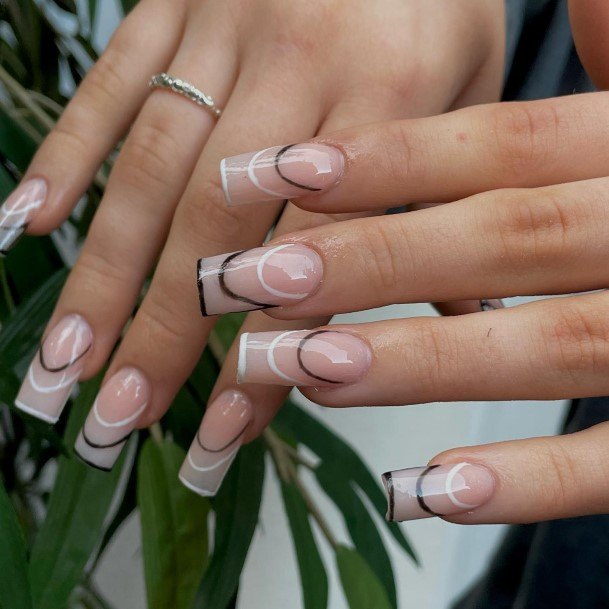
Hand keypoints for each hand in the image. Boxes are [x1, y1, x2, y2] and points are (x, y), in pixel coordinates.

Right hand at [3, 0, 503, 472]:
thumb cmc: (436, 3)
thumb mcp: (470, 98)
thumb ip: (445, 210)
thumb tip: (456, 320)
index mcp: (387, 97)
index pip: (316, 259)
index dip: (266, 354)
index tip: (218, 432)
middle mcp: (297, 67)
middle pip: (214, 227)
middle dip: (158, 334)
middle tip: (113, 418)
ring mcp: (223, 28)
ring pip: (150, 169)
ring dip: (100, 274)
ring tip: (64, 360)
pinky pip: (112, 83)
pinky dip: (65, 158)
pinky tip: (26, 228)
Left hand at [193, 85, 608, 521]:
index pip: (508, 145)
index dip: (391, 158)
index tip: (276, 174)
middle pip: (504, 238)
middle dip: (369, 260)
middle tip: (248, 282)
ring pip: (545, 347)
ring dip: (416, 361)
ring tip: (301, 367)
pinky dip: (521, 480)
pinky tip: (419, 489)